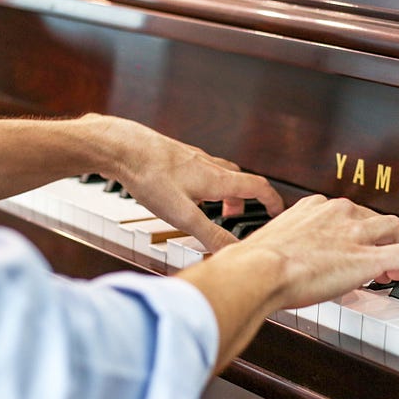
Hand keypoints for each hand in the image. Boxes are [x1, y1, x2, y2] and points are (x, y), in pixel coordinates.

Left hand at [105, 118, 283, 251]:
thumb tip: (234, 251)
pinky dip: (201, 182)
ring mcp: (191, 157)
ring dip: (221, 191)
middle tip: (235, 216)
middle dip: (242, 200)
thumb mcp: (182, 214)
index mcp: (217, 178)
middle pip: (238, 180)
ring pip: (217, 173)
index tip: (277, 211)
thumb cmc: (150, 176)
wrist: (122, 147)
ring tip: (208, 207)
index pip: (257, 187)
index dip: (272, 200)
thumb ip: (209, 234)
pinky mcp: (175, 155)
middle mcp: (208, 164)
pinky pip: (198, 168)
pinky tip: (182, 191)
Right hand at [218, 194, 398, 309]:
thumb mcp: (266, 246)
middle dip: (378, 238)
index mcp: (313, 207)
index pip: (344, 212)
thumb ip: (278, 250)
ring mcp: (355, 233)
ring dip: (398, 247)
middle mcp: (338, 213)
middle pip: (372, 217)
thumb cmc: (254, 263)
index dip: (354, 232)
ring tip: (395, 273)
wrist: (259, 270)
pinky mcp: (369, 257)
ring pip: (394, 227)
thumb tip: (268, 268)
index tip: (351, 248)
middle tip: (378, 263)